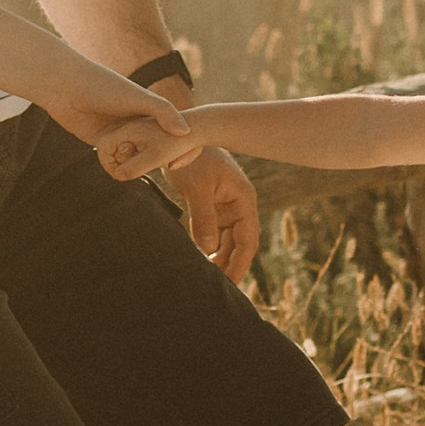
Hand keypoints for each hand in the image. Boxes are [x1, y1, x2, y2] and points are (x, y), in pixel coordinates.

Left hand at [46, 50, 194, 175]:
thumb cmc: (103, 86)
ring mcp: (114, 130)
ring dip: (135, 162)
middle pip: (147, 144)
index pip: (164, 129)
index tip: (181, 158)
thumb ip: (163, 112)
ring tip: (143, 171)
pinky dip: (117, 165)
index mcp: (143, 107)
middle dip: (154, 157)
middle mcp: (130, 119)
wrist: (65, 86)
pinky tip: (124, 173)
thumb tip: (186, 133)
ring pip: (130, 153)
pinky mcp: (98, 139)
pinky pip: (111, 157)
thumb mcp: (138, 97)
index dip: (174, 144)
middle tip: (164, 168)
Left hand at [166, 142, 259, 279]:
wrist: (177, 136)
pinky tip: (198, 261)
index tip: (230, 284)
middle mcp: (237, 205)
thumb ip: (204, 218)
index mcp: (243, 199)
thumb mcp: (197, 187)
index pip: (248, 239)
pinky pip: (213, 232)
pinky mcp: (210, 206)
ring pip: (226, 240)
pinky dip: (208, 247)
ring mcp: (224, 206)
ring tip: (206, 280)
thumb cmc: (191, 157)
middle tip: (216, 289)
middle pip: (238, 244)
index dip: (240, 263)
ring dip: (218, 259)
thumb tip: (209, 251)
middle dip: (229, 265)